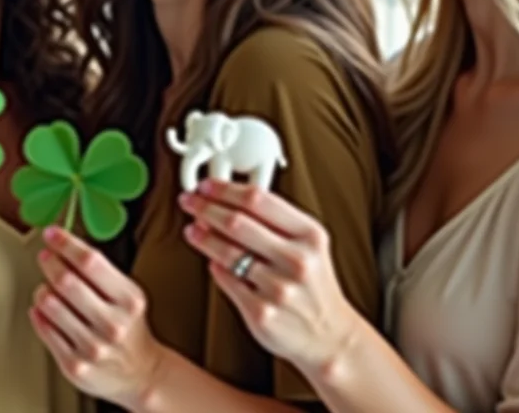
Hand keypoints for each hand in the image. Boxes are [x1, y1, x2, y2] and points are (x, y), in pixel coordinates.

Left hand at [29, 226, 169, 408]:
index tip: (52, 233)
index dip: (66, 243)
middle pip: (66, 281)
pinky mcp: (74, 366)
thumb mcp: (127, 294)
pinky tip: (43, 310)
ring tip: (47, 288)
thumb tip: (62, 245)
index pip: (90, 261)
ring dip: (42, 290)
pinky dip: (38, 315)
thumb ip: (100, 272)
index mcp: (129, 300)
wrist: (141, 374)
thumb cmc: (129, 327)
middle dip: (50, 263)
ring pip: (50, 304)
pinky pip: (45, 330)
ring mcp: (92, 347)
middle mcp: (112, 324)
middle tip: (45, 257)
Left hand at [179, 180, 361, 375]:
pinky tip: (211, 259)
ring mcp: (278, 288)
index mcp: (310, 235)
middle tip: (189, 201)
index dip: (225, 189)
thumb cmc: (313, 283)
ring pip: (226, 252)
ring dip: (202, 237)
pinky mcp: (261, 313)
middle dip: (205, 207)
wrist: (328, 334)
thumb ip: (275, 220)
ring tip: (192, 229)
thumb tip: (225, 201)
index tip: (206, 185)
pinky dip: (214, 266)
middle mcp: (296, 260)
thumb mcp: (309, 244)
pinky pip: (226, 280)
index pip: (258, 199)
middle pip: (237, 222)